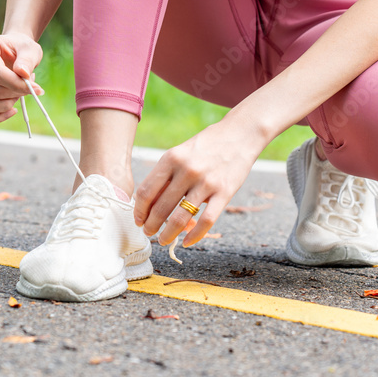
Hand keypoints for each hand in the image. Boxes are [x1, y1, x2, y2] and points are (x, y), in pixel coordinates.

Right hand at [0, 32, 43, 123]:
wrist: (13, 52)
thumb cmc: (21, 49)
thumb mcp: (30, 48)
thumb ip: (28, 59)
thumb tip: (23, 73)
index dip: (17, 84)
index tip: (36, 88)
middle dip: (16, 93)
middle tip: (30, 88)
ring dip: (4, 106)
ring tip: (17, 96)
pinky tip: (12, 110)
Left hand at [133, 120, 263, 247]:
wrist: (239, 134)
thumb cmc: (205, 145)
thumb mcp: (180, 153)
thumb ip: (166, 176)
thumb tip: (148, 205)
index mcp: (171, 158)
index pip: (146, 191)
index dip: (139, 211)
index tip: (139, 220)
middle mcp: (187, 170)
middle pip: (161, 208)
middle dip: (151, 226)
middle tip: (149, 233)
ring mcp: (207, 182)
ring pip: (181, 219)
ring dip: (168, 234)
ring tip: (164, 240)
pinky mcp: (225, 192)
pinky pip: (206, 221)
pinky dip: (195, 236)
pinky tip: (187, 242)